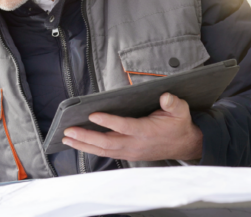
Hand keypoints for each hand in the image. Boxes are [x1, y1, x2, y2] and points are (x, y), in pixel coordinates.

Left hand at [62, 92, 202, 161]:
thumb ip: (173, 103)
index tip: (92, 114)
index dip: (108, 121)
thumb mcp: (180, 111)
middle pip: (107, 143)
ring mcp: (130, 151)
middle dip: (86, 137)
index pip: (125, 126)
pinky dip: (90, 149)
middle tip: (69, 130)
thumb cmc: (178, 125)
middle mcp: (136, 144)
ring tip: (67, 138)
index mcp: (147, 131)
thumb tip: (166, 96)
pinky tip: (77, 143)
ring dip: (83, 145)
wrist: (184, 145)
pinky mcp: (127, 154)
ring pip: (103, 150)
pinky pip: (105, 153)